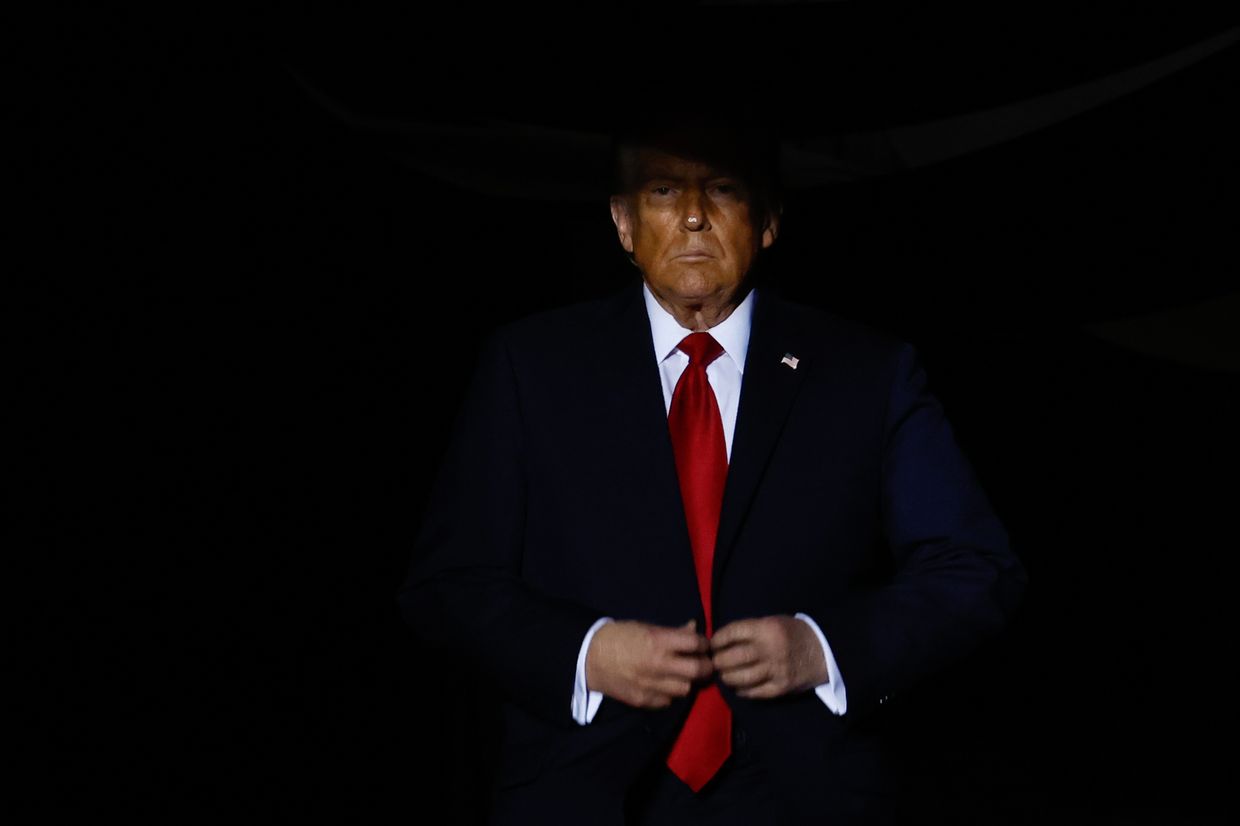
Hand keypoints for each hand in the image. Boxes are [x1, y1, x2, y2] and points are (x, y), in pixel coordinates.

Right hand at [586, 620, 713, 708]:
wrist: (589, 658)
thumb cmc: (619, 637)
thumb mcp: (645, 627)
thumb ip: (671, 632)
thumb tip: (693, 630)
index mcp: (658, 641)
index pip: (695, 643)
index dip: (704, 643)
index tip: (703, 645)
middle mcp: (658, 664)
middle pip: (698, 670)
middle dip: (706, 666)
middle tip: (703, 664)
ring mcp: (651, 685)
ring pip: (686, 689)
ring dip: (687, 681)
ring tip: (682, 676)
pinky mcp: (644, 700)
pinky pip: (668, 701)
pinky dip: (670, 694)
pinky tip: (664, 685)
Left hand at [711, 616, 828, 698]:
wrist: (824, 651)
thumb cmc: (794, 633)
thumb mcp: (773, 622)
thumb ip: (750, 630)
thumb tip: (722, 640)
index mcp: (767, 629)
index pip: (733, 633)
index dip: (718, 639)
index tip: (713, 644)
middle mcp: (770, 649)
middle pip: (734, 658)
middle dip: (719, 661)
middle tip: (715, 662)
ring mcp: (776, 670)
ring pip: (742, 678)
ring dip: (727, 678)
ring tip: (724, 675)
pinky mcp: (781, 687)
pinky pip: (755, 692)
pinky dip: (743, 691)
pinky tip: (738, 687)